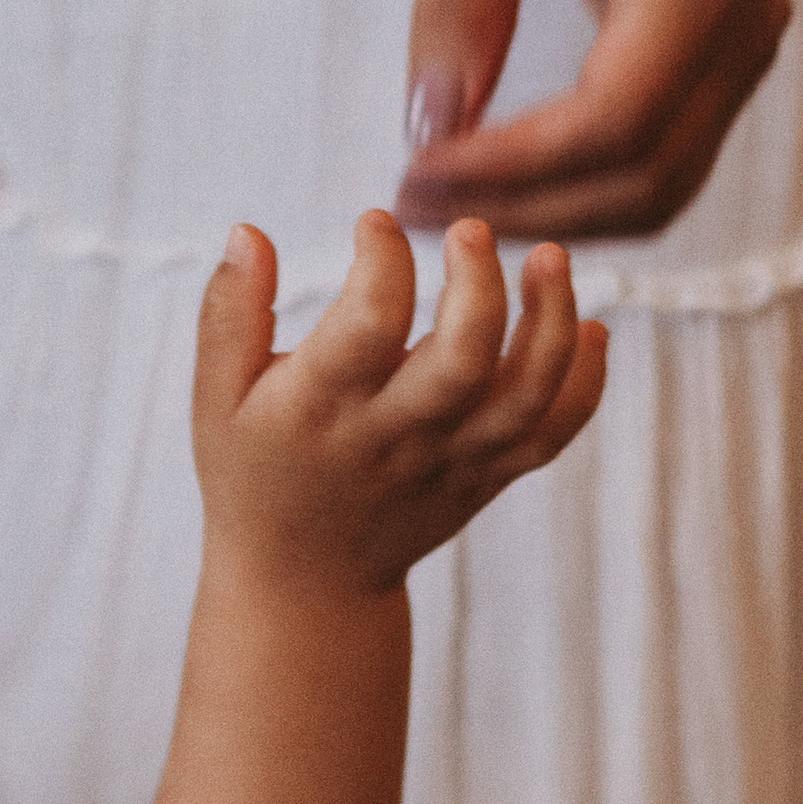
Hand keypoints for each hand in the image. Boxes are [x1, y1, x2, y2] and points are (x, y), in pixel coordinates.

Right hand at [195, 210, 604, 604]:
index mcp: (321, 409)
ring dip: (550, 321)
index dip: (382, 262)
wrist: (304, 581)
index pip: (367, 326)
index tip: (376, 222)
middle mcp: (393, 437)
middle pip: (462, 359)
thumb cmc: (253, 471)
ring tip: (550, 257)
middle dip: (478, 283)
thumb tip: (246, 231)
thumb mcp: (215, 398)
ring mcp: (450, 461)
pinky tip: (587, 325)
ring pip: (524, 395)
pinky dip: (583, 382)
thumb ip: (231, 314)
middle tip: (472, 229)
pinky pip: (552, 433)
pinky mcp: (487, 477)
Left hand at [396, 0, 790, 239]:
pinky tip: (499, 181)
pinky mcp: (720, 67)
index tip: (413, 172)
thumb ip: (462, 0)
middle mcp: (745, 30)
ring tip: (445, 202)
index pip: (613, 121)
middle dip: (525, 209)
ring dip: (553, 214)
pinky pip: (658, 162)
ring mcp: (744, 54)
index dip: (510, 169)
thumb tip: (429, 128)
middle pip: (643, 178)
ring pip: (658, 191)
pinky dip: (581, 190)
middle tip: (410, 205)